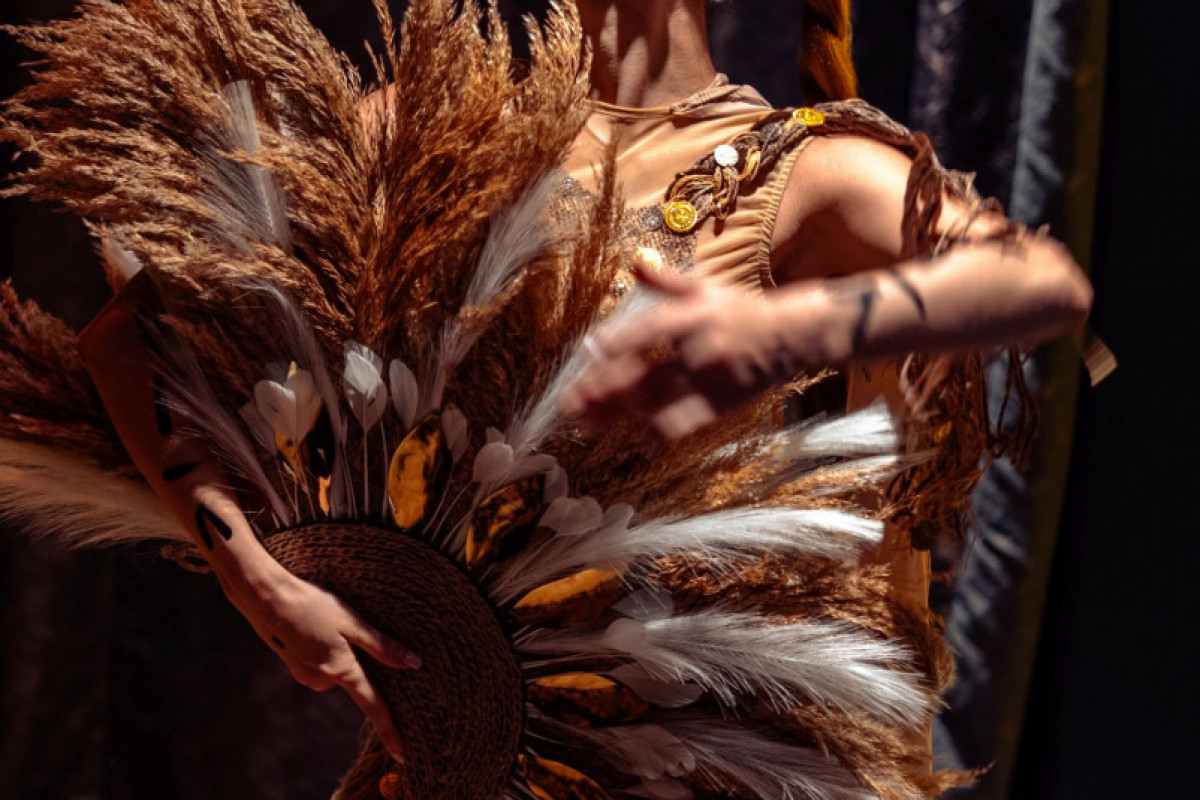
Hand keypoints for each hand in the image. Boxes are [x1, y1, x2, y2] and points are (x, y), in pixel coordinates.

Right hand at [225, 567, 420, 762]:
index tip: (402, 754)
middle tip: (343, 625)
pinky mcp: (295, 667)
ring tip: (324, 621)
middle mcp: (322, 680)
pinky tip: (314, 627)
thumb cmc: (313, 604)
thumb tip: (414, 664)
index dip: (389, 729)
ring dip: (339, 650)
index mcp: (341, 670)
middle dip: (357, 658)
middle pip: (355, 678)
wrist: (266, 598)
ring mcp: (305, 676)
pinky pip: (321, 664)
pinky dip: (325, 649)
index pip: (373, 706)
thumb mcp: (353, 622)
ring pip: (337, 669)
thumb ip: (383, 646)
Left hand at [561, 258, 832, 439]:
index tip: (590, 349)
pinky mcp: (720, 406)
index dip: (620, 340)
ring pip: (657, 405)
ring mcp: (710, 382)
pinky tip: (631, 439)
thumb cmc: (740, 310)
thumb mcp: (705, 287)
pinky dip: (654, 434)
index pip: (652, 328)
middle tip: (569, 402)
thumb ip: (664, 281)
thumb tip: (632, 261)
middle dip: (604, 390)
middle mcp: (701, 350)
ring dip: (619, 416)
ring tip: (586, 424)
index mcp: (695, 315)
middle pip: (645, 373)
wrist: (792, 337)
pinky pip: (683, 425)